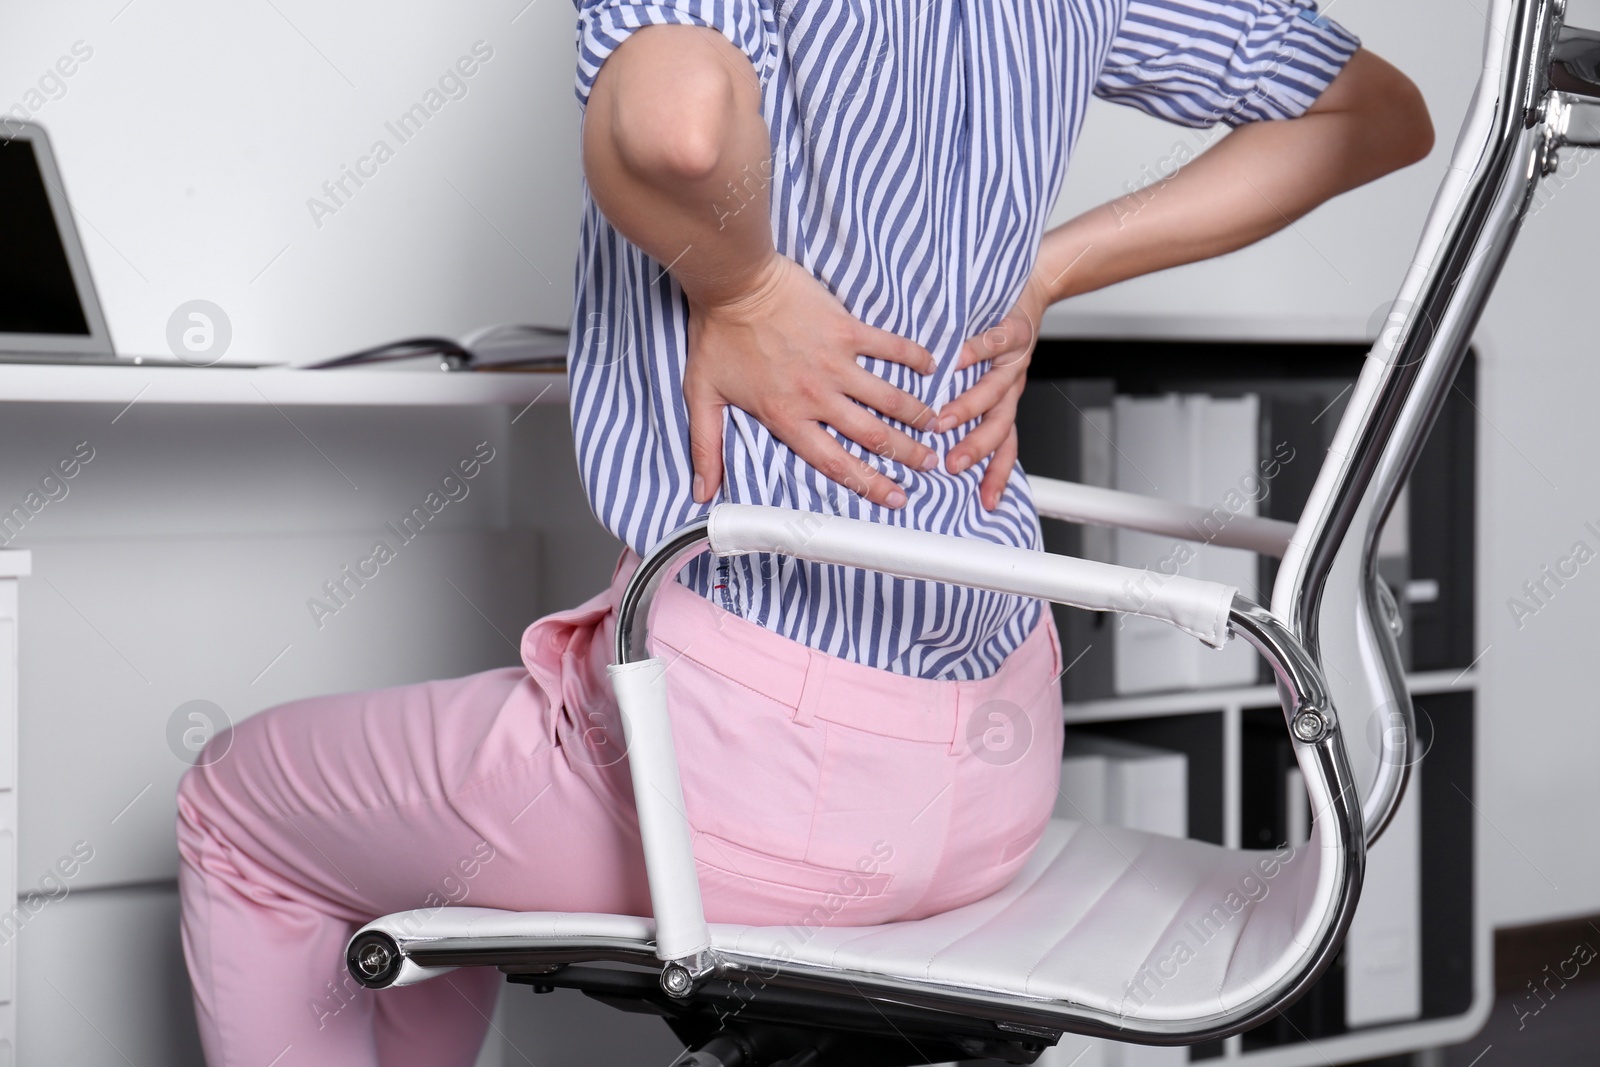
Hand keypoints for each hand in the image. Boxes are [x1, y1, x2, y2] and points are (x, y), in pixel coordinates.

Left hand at [684, 252, 940, 508]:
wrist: (734, 282)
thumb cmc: (717, 335)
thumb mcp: (702, 395)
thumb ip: (706, 446)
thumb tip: (701, 490)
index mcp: (787, 417)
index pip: (835, 463)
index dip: (870, 484)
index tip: (895, 497)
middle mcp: (818, 396)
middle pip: (873, 436)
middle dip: (907, 455)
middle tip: (930, 465)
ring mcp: (836, 362)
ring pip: (888, 397)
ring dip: (917, 414)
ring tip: (937, 426)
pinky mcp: (847, 329)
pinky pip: (889, 346)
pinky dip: (913, 357)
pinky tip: (932, 367)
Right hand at [937, 269, 1051, 509]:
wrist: (1034, 286)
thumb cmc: (999, 331)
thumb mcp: (983, 376)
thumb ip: (960, 403)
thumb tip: (923, 433)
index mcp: (1005, 402)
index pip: (1005, 448)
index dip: (998, 476)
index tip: (984, 504)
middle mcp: (1013, 386)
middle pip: (1001, 427)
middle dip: (977, 450)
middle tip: (951, 466)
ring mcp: (1015, 359)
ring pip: (996, 391)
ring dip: (969, 408)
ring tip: (943, 421)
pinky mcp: (1014, 328)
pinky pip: (995, 342)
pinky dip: (974, 352)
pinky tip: (953, 361)